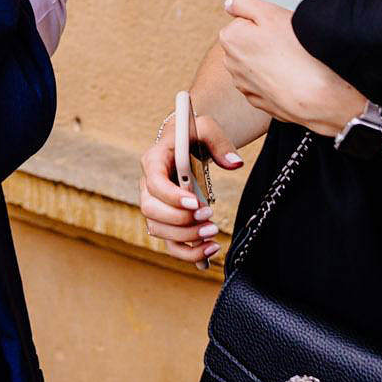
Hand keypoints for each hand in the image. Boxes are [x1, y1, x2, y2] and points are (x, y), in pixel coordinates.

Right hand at [139, 107, 242, 264]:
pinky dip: (188, 253)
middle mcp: (147, 186)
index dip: (172, 196)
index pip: (154, 182)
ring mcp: (155, 206)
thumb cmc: (193, 135)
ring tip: (213, 232)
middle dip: (180, 219)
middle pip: (151, 209)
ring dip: (186, 237)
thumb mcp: (206, 128)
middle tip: (209, 215)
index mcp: (154, 160)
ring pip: (158, 229)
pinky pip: (170, 244)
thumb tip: (234, 163)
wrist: (186, 146)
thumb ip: (220, 142)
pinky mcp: (166, 221)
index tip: (196, 202)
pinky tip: (210, 249)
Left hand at [217, 0, 365, 135]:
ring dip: (271, 62)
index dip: (266, 22)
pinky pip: (267, 84)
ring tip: (292, 62)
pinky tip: (292, 79)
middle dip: (265, 41)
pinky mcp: (259, 102)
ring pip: (258, 64)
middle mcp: (231, 64)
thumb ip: (244, 3)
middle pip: (249, 42)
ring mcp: (244, 85)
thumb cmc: (297, 54)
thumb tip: (229, 4)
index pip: (245, 20)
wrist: (317, 98)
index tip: (279, 29)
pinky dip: (277, 81)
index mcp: (230, 38)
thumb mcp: (270, 14)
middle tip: (288, 44)